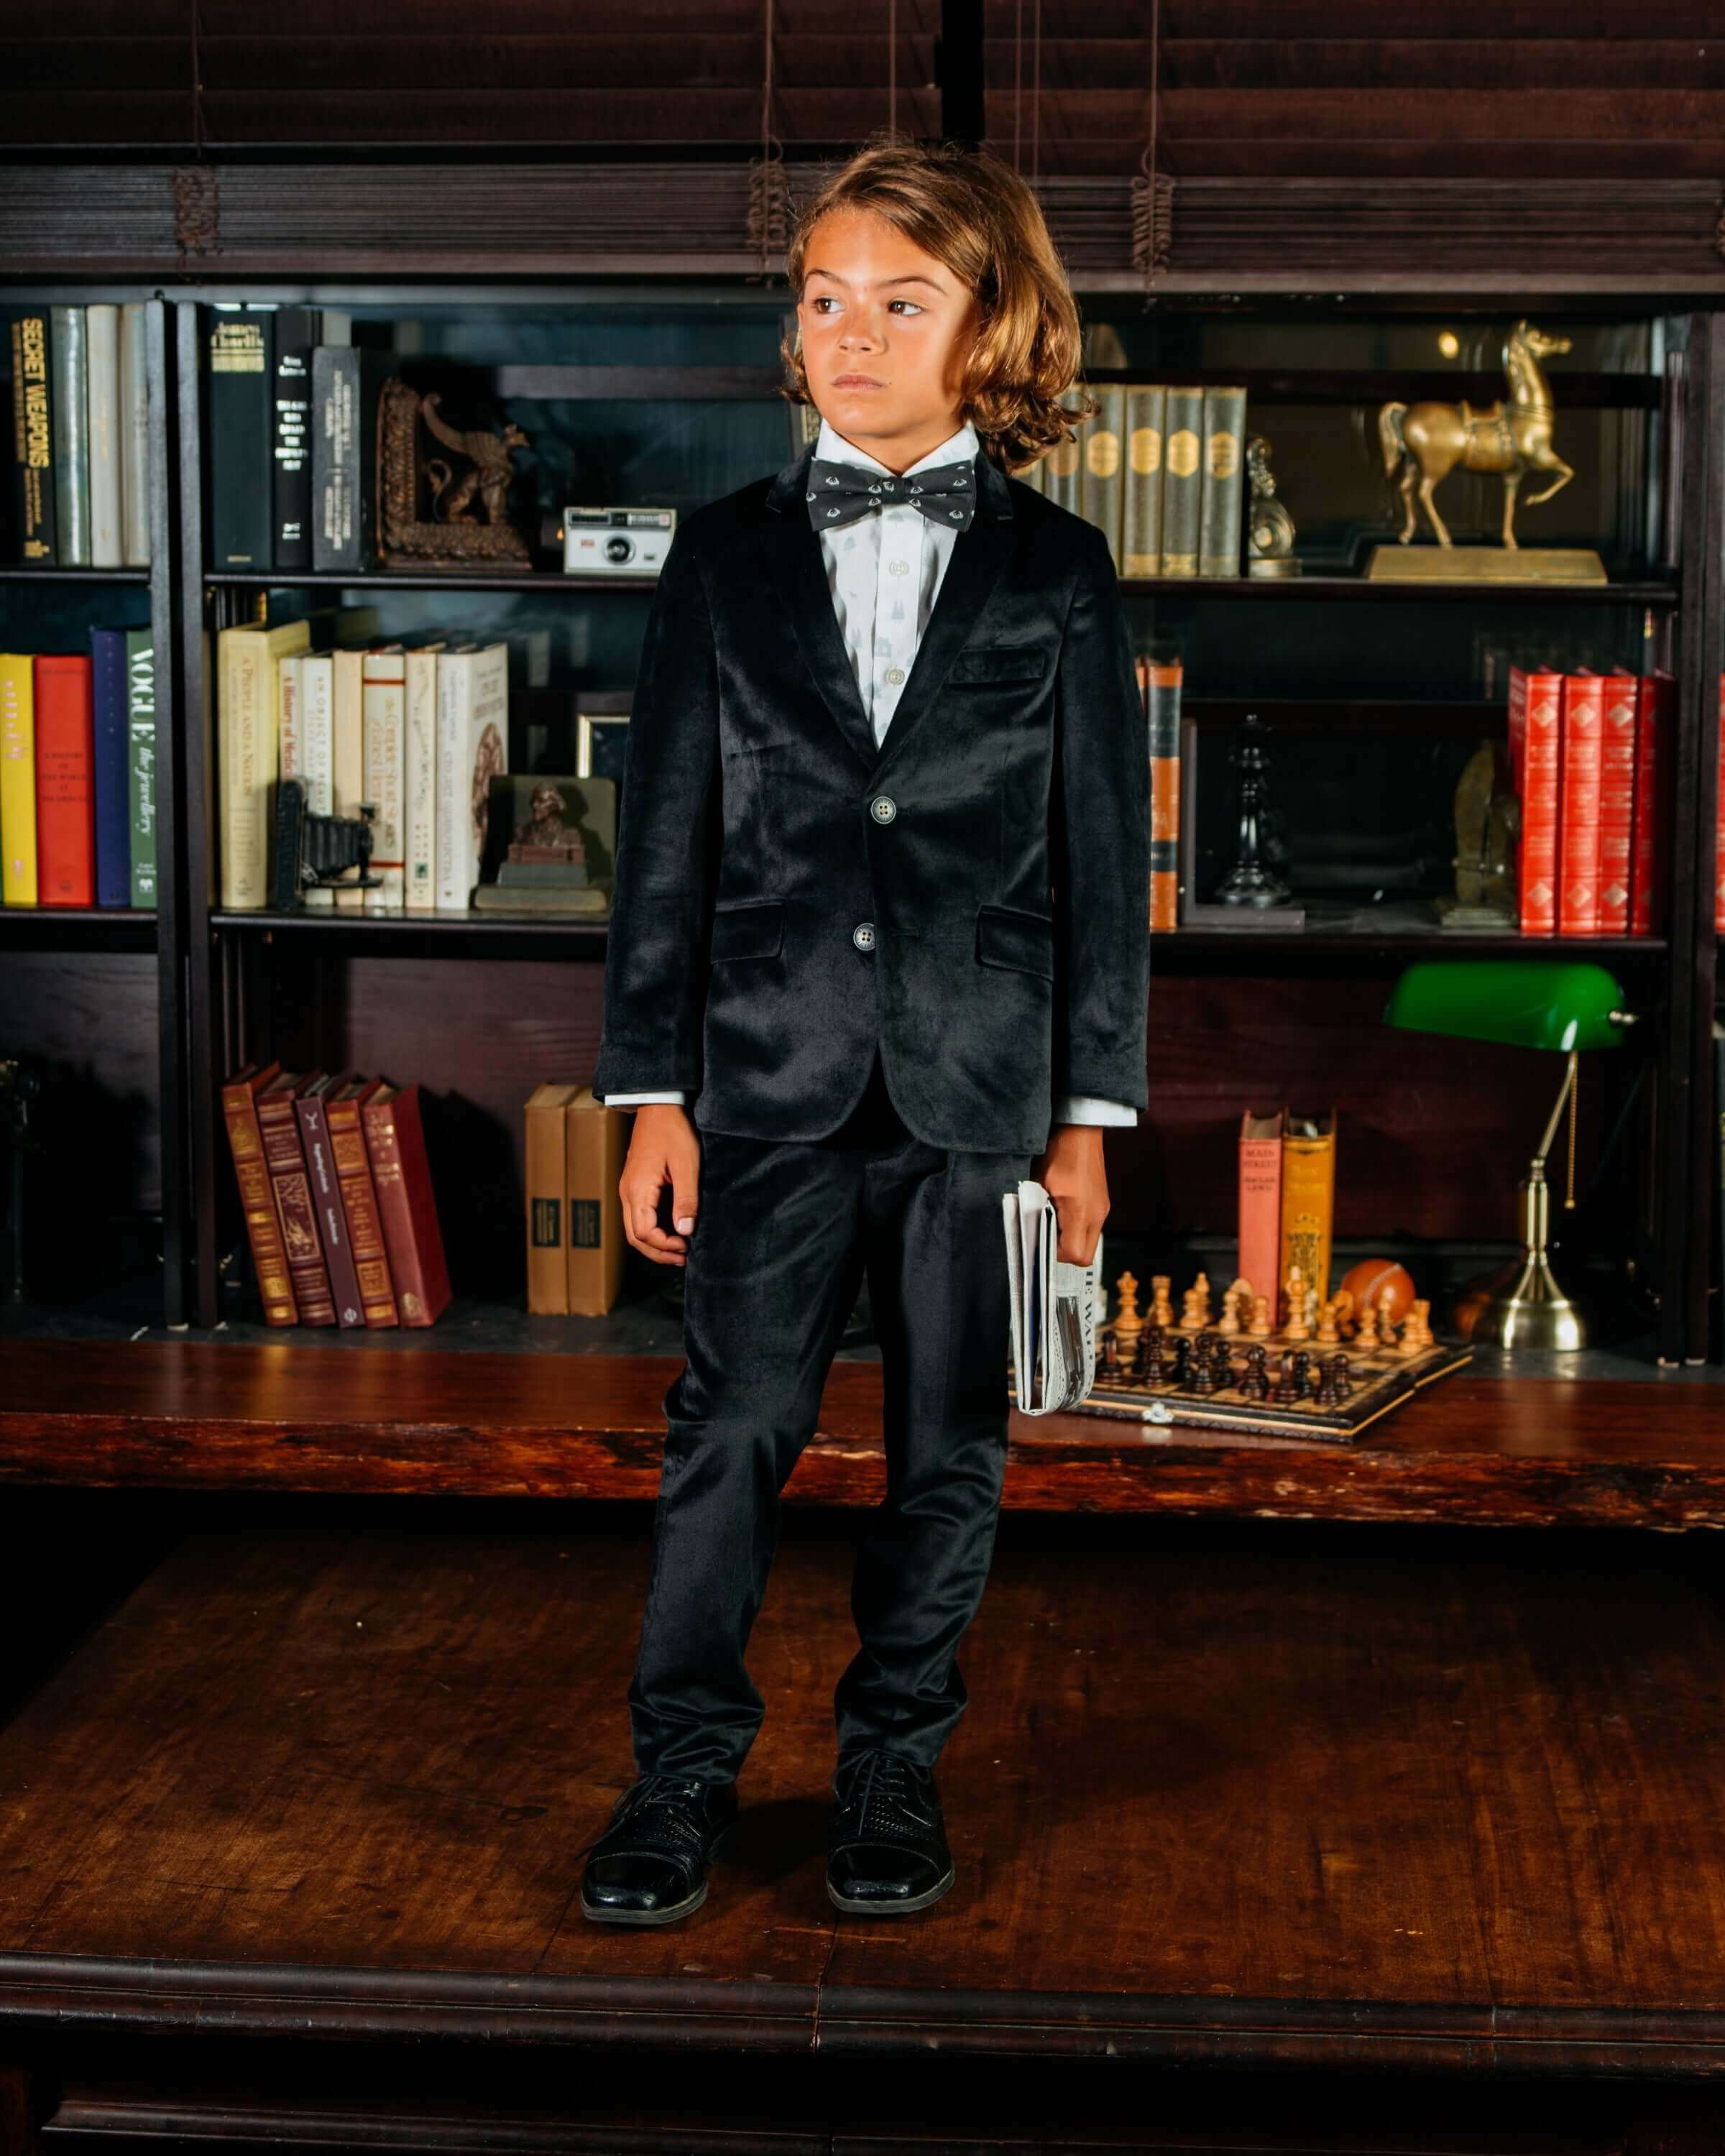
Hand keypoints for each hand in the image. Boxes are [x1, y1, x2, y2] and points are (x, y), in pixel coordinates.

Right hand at [619, 1103, 701, 1266]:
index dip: (665, 1246)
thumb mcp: (687, 1165)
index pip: (644, 1233)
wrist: (658, 1106)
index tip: (687, 1247)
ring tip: (679, 1249)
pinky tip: (672, 1230)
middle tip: (683, 1258)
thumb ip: (686, 1200)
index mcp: (638, 1190)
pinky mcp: (634, 1185)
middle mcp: (627, 1193)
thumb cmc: (673, 1131)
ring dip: (655, 1243)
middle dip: (658, 1252)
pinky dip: (652, 1230)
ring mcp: (628, 1189)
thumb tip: (685, 1231)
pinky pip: (637, 1216)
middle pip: (634, 1237)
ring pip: (634, 1228)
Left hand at [1029, 1122, 1108, 1265]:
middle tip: (1047, 1236)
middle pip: (1085, 1256)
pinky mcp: (1102, 1203)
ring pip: (1089, 1243)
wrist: (1080, 1131)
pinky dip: (1077, 1228)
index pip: (1074, 1254)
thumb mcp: (1038, 1183)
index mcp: (1080, 1212)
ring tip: (1053, 1221)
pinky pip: (1091, 1228)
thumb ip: (1034, 1210)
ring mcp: (1102, 1209)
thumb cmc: (1058, 1153)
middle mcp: (1096, 1214)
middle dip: (1065, 1253)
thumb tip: (1027, 1231)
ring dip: (1071, 1239)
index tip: (1041, 1241)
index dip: (1055, 1254)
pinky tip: (1062, 1211)